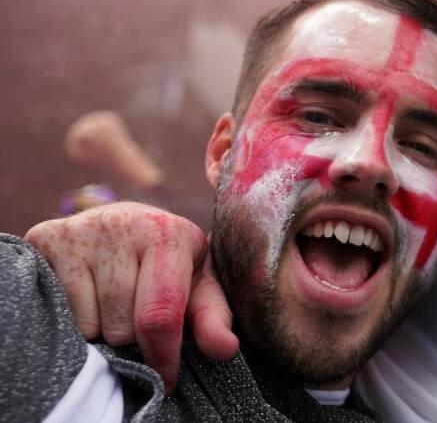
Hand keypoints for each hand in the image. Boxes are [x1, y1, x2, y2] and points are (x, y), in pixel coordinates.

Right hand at [25, 202, 238, 391]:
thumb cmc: (168, 265)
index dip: (162, 356)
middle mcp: (124, 224)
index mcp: (169, 234)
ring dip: (101, 329)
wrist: (125, 223)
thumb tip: (225, 349)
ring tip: (112, 302)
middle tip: (137, 313)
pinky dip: (72, 317)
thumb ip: (213, 318)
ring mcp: (81, 230)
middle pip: (121, 327)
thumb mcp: (199, 286)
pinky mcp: (45, 238)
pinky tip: (86, 294)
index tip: (166, 379)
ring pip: (88, 324)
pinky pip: (58, 311)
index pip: (159, 315)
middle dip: (131, 336)